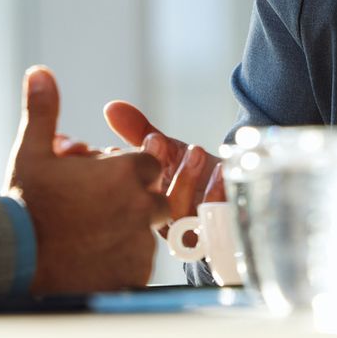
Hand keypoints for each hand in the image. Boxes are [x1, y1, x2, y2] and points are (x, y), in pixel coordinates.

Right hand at [6, 66, 168, 293]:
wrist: (15, 262)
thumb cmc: (25, 204)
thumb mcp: (32, 152)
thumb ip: (43, 110)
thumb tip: (40, 72)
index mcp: (123, 174)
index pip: (148, 162)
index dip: (123, 169)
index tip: (98, 178)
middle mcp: (139, 208)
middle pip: (153, 196)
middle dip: (129, 198)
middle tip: (92, 205)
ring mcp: (139, 245)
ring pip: (146, 231)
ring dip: (125, 228)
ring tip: (88, 232)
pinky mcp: (134, 276)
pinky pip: (138, 262)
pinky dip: (121, 259)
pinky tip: (91, 256)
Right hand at [103, 99, 223, 222]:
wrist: (225, 182)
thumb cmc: (187, 168)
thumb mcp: (163, 148)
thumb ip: (138, 130)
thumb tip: (111, 107)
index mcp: (142, 204)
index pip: (126, 195)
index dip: (123, 172)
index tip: (129, 144)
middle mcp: (162, 222)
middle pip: (151, 209)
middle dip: (146, 172)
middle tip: (161, 141)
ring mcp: (190, 230)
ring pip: (180, 217)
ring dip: (185, 182)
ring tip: (194, 151)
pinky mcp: (217, 231)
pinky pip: (213, 221)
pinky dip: (215, 194)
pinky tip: (220, 169)